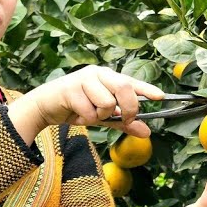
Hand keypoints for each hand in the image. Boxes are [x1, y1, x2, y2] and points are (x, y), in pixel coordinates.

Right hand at [19, 65, 166, 137]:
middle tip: (123, 119)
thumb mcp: (104, 117)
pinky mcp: (70, 89)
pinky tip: (76, 114)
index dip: (147, 89)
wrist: (46, 106)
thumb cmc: (78, 107)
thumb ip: (124, 123)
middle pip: (124, 88)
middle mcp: (98, 73)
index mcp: (108, 77)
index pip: (131, 82)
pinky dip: (86, 120)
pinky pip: (90, 112)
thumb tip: (147, 132)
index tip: (161, 97)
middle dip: (128, 108)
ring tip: (89, 114)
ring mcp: (84, 79)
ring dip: (101, 116)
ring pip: (107, 102)